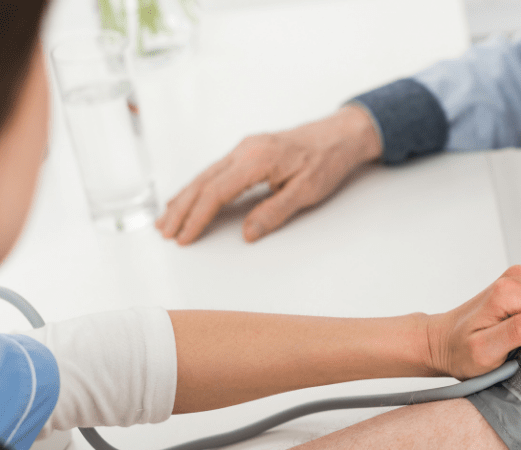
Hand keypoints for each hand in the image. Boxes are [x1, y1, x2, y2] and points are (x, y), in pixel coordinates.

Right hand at [155, 104, 380, 244]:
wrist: (339, 136)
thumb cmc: (326, 160)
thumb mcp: (306, 192)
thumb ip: (275, 212)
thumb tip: (248, 233)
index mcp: (257, 159)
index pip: (216, 192)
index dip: (197, 217)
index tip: (185, 236)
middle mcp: (245, 150)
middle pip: (203, 182)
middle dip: (181, 209)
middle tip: (165, 232)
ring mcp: (245, 148)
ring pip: (206, 175)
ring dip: (185, 197)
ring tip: (167, 219)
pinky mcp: (248, 151)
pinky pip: (215, 170)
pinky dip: (199, 186)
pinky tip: (189, 197)